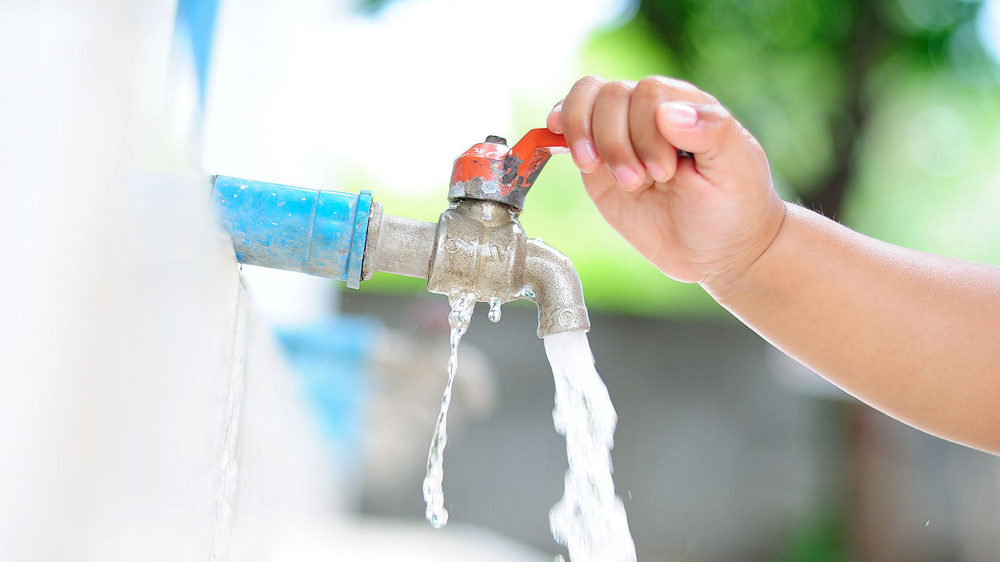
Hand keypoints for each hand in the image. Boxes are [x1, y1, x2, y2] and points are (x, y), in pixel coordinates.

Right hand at [547, 76, 784, 290]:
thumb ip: (711, 131)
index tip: (666, 173)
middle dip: (617, 143)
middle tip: (639, 182)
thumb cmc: (734, 206)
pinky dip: (560, 132)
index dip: (646, 131)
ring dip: (586, 138)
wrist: (718, 251)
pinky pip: (569, 133)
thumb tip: (667, 111)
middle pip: (609, 96)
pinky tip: (559, 142)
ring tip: (606, 174)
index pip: (646, 92)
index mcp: (683, 105)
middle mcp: (648, 114)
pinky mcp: (599, 166)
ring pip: (584, 104)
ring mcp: (620, 137)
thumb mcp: (736, 169)